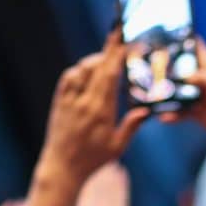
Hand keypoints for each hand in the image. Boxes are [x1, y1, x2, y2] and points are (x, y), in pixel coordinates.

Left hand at [37, 29, 150, 186]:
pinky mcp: (59, 102)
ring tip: (106, 60)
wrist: (62, 167)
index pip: (110, 75)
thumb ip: (132, 126)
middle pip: (97, 67)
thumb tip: (146, 110)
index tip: (124, 41)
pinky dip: (79, 70)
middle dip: (109, 50)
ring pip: (81, 69)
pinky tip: (87, 71)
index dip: (117, 55)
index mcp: (101, 111)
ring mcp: (69, 101)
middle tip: (119, 38)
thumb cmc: (93, 160)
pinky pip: (68, 78)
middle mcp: (83, 102)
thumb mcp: (117, 147)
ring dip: (94, 60)